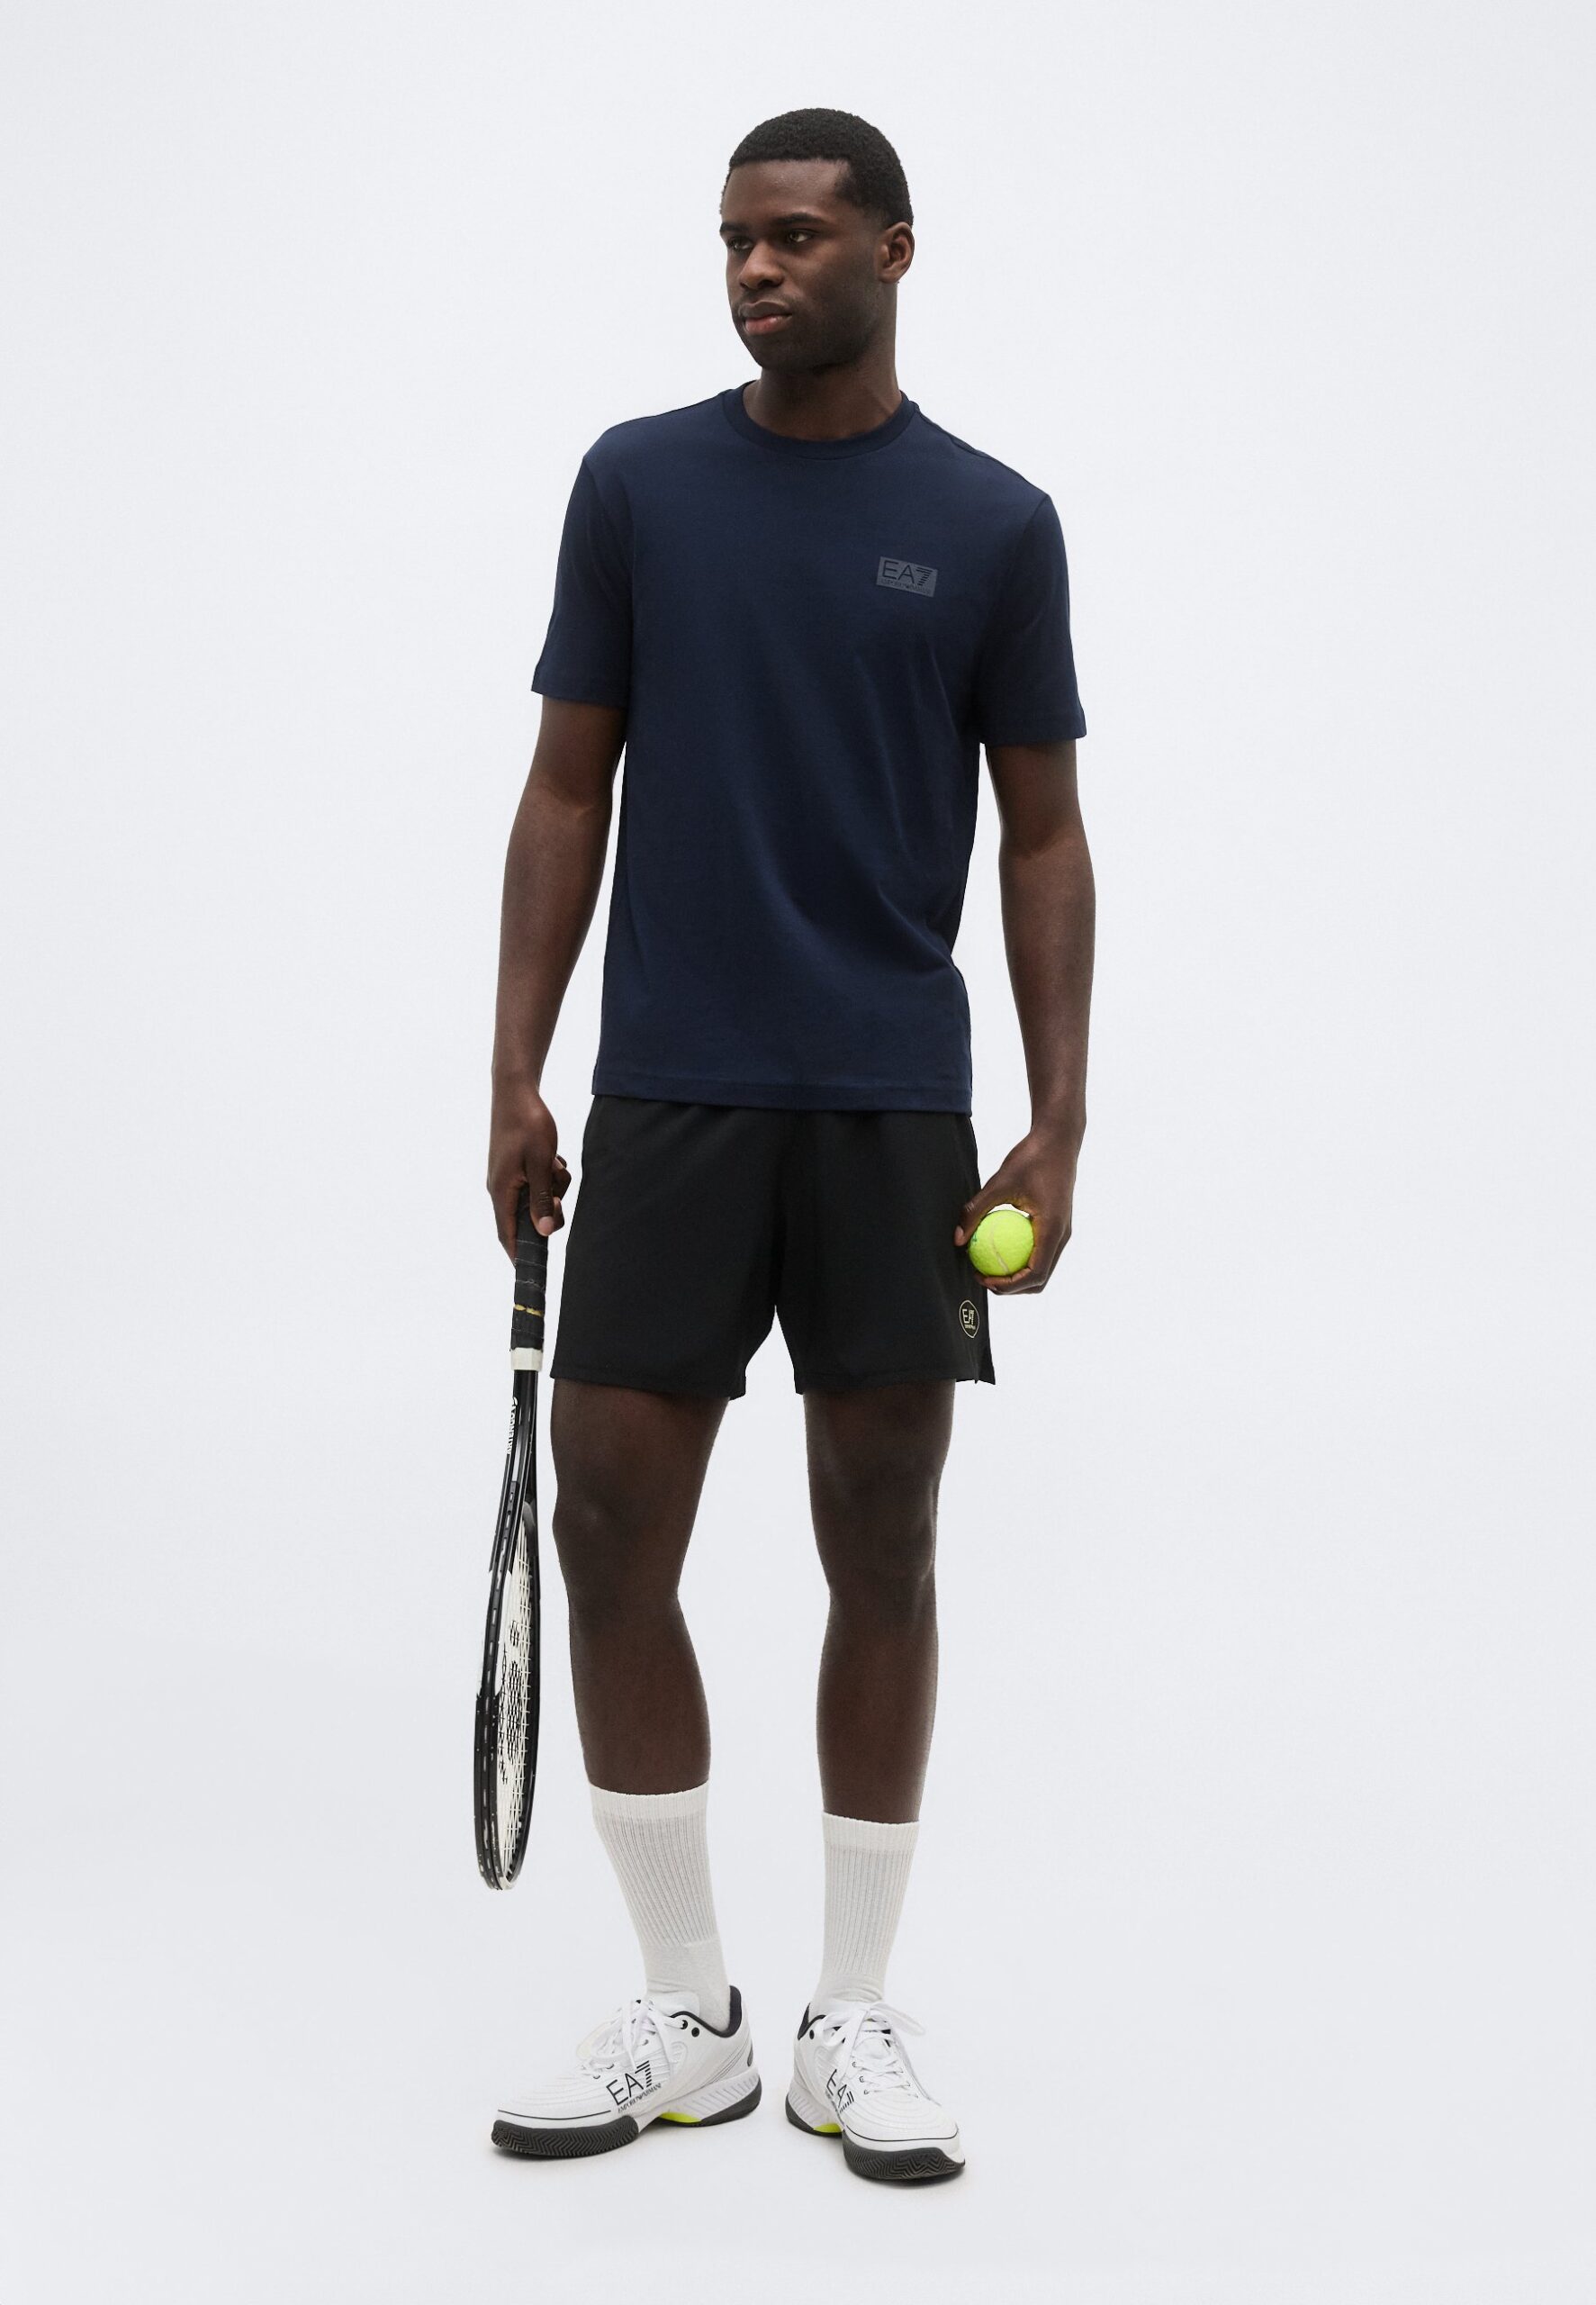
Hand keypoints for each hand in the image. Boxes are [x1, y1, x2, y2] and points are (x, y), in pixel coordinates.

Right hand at [487, 1082, 570, 1259]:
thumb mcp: (541, 1164)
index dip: (520, 1255)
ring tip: (555, 1165)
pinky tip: (553, 1158)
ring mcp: (507, 1177)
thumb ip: (542, 1199)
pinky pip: (536, 1183)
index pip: (507, 1235)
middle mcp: (500, 1188)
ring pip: (535, 1199)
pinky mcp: (516, 1167)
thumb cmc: (528, 1125)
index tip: (534, 1270)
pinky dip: (549, 1176)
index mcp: (501, 1191)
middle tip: (559, 1194)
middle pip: (526, 1218)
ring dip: (552, 1189)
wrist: (517, 1091)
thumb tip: (544, 1232)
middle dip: (548, 1211)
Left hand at [952, 1123, 1080, 1295]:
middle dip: (1012, 1287)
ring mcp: (1062, 1231)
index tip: (984, 1278)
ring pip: (1042, 1267)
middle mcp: (1062, 1235)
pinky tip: (996, 1246)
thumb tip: (957, 1239)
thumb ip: (976, 1210)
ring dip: (1017, 1275)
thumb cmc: (1030, 1157)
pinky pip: (1040, 1251)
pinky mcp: (1057, 1224)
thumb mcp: (998, 1182)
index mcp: (1053, 1229)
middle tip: (982, 1277)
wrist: (1058, 1139)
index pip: (1035, 1274)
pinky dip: (1021, 1258)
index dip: (1009, 1286)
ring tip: (987, 1266)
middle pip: (1040, 1278)